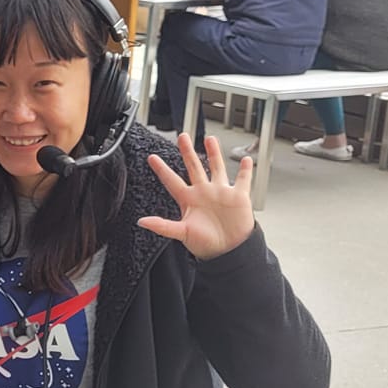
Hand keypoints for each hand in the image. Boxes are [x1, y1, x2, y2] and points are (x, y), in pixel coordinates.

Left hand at [139, 132, 255, 261]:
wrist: (228, 251)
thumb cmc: (205, 244)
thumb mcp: (182, 233)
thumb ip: (163, 226)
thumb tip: (142, 222)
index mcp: (188, 199)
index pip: (171, 180)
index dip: (161, 169)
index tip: (151, 157)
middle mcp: (203, 192)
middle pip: (193, 167)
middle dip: (187, 151)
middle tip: (182, 136)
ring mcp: (220, 192)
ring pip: (216, 168)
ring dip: (213, 153)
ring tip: (209, 139)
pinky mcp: (238, 196)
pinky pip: (242, 180)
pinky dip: (245, 170)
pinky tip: (245, 160)